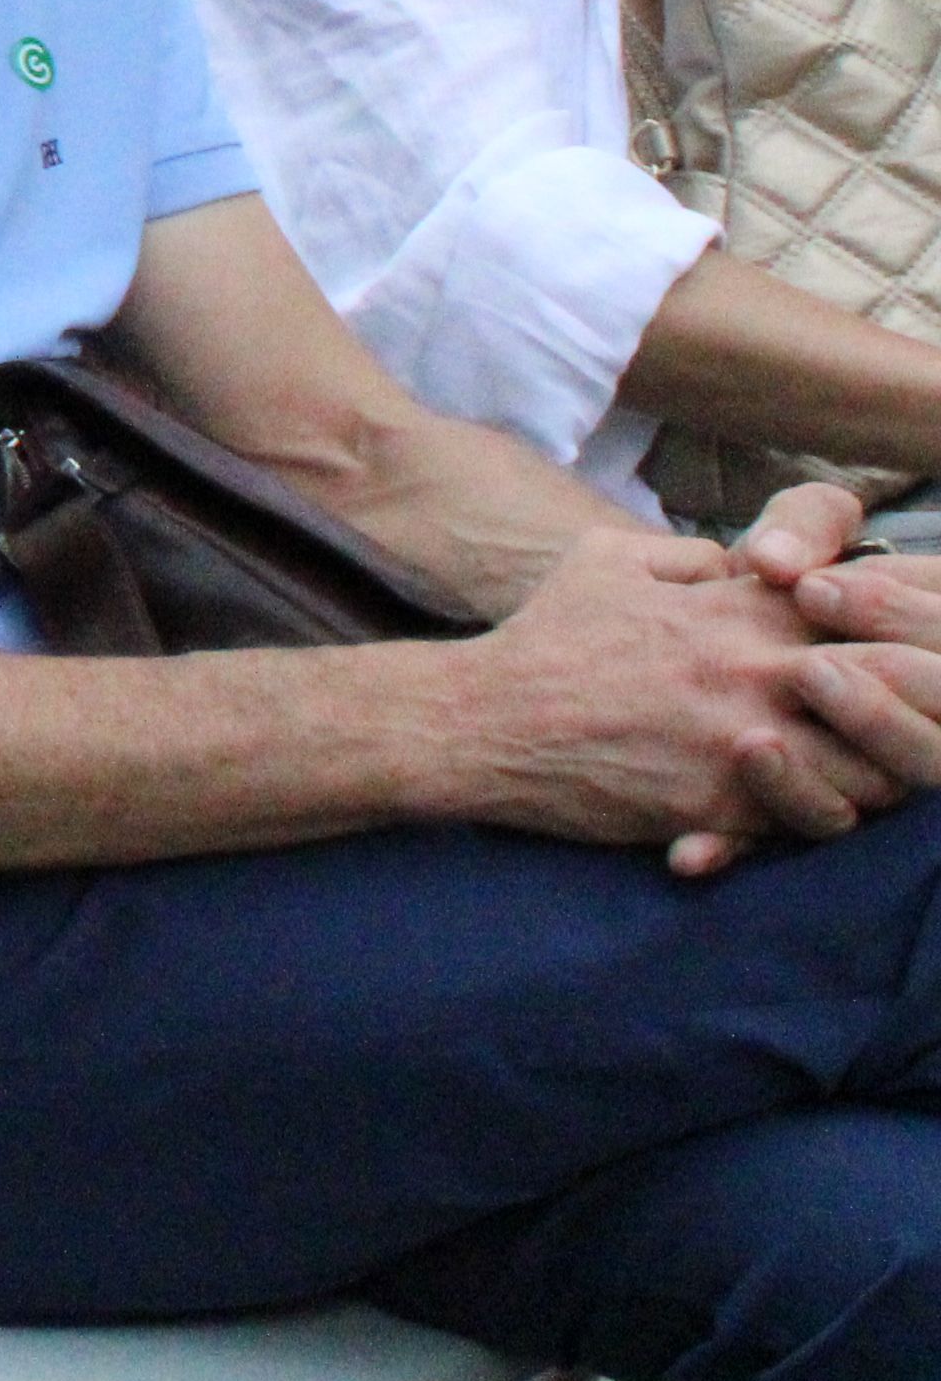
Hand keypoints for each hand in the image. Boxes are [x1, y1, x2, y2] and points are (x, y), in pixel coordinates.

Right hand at [458, 520, 934, 871]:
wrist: (483, 721)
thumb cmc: (547, 637)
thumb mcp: (609, 558)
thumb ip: (692, 556)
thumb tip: (742, 567)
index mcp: (740, 608)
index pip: (870, 615)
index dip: (899, 637)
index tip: (891, 656)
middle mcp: (756, 670)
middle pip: (897, 691)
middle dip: (913, 711)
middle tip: (901, 728)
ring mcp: (744, 741)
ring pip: (874, 772)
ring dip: (876, 777)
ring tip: (857, 777)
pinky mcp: (723, 806)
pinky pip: (812, 824)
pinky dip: (819, 819)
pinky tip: (802, 811)